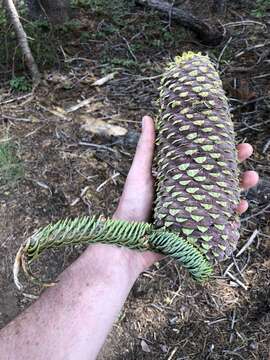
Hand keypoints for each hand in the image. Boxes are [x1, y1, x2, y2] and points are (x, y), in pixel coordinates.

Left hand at [113, 116, 258, 271]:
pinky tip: (239, 209)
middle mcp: (186, 192)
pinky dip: (230, 215)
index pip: (201, 160)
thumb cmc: (131, 205)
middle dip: (235, 168)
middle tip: (248, 157)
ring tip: (251, 180)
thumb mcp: (139, 173)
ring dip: (239, 189)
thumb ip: (146, 148)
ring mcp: (192, 211)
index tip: (234, 139)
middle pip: (216, 178)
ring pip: (221, 198)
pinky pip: (217, 221)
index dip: (218, 150)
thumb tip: (148, 116)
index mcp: (175, 177)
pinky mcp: (195, 229)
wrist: (127, 243)